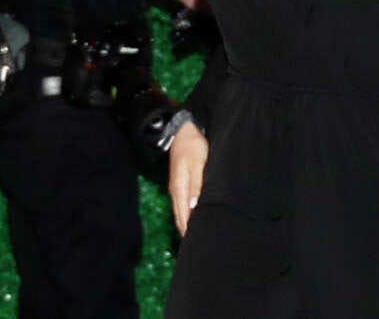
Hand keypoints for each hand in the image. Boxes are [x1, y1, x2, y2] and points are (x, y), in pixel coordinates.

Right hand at [168, 120, 207, 235]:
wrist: (183, 131)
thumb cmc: (193, 146)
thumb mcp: (198, 163)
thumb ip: (197, 185)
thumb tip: (194, 208)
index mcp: (179, 189)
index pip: (184, 217)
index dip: (190, 232)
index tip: (199, 245)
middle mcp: (176, 192)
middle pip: (181, 219)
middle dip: (189, 233)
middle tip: (202, 246)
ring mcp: (177, 189)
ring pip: (181, 213)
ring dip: (188, 225)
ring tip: (199, 238)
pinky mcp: (180, 184)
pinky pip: (183, 205)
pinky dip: (188, 215)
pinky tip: (196, 219)